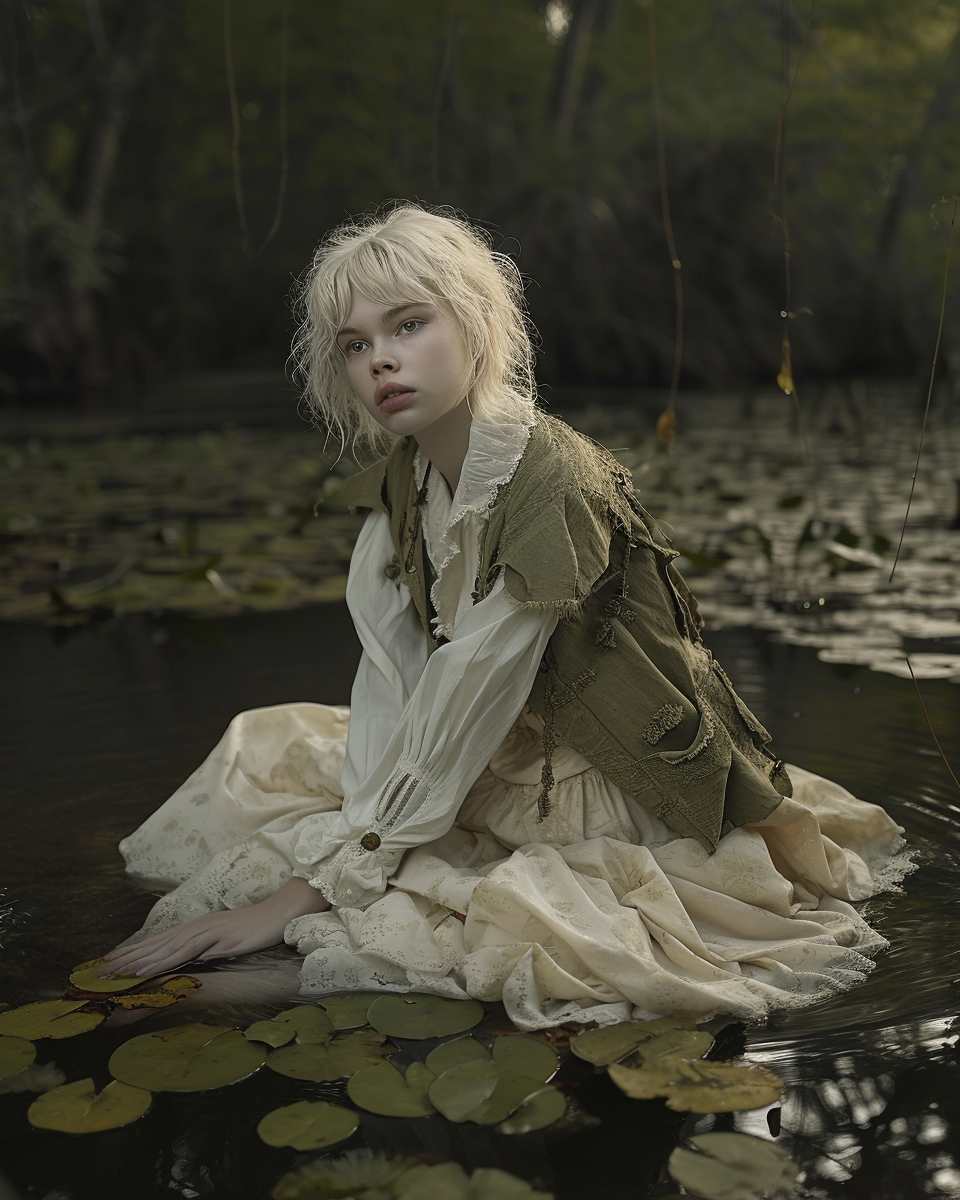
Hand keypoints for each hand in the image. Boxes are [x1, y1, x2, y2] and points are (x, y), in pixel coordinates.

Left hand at [101, 878, 330, 978]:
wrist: (281, 913)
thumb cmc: (258, 928)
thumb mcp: (228, 942)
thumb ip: (208, 950)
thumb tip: (191, 963)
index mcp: (197, 927)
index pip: (159, 941)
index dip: (134, 951)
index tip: (111, 961)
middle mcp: (195, 926)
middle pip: (154, 944)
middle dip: (125, 958)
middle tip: (98, 970)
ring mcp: (204, 930)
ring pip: (162, 949)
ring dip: (135, 962)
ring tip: (112, 973)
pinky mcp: (215, 938)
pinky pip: (182, 952)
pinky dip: (160, 962)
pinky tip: (144, 971)